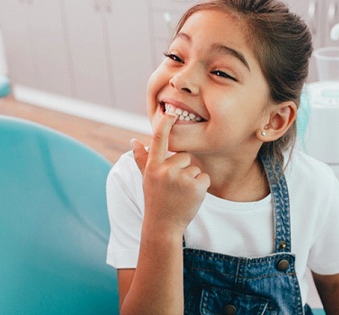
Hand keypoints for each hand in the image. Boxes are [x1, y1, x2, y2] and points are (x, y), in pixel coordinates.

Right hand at [132, 114, 210, 234]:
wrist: (163, 226)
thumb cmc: (155, 199)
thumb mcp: (146, 179)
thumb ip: (142, 159)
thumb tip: (134, 140)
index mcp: (153, 166)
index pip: (158, 140)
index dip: (165, 124)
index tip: (171, 112)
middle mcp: (166, 170)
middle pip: (184, 156)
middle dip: (183, 169)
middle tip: (174, 187)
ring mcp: (181, 179)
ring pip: (195, 168)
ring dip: (192, 179)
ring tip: (181, 194)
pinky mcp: (196, 187)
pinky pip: (204, 177)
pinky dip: (201, 187)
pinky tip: (190, 197)